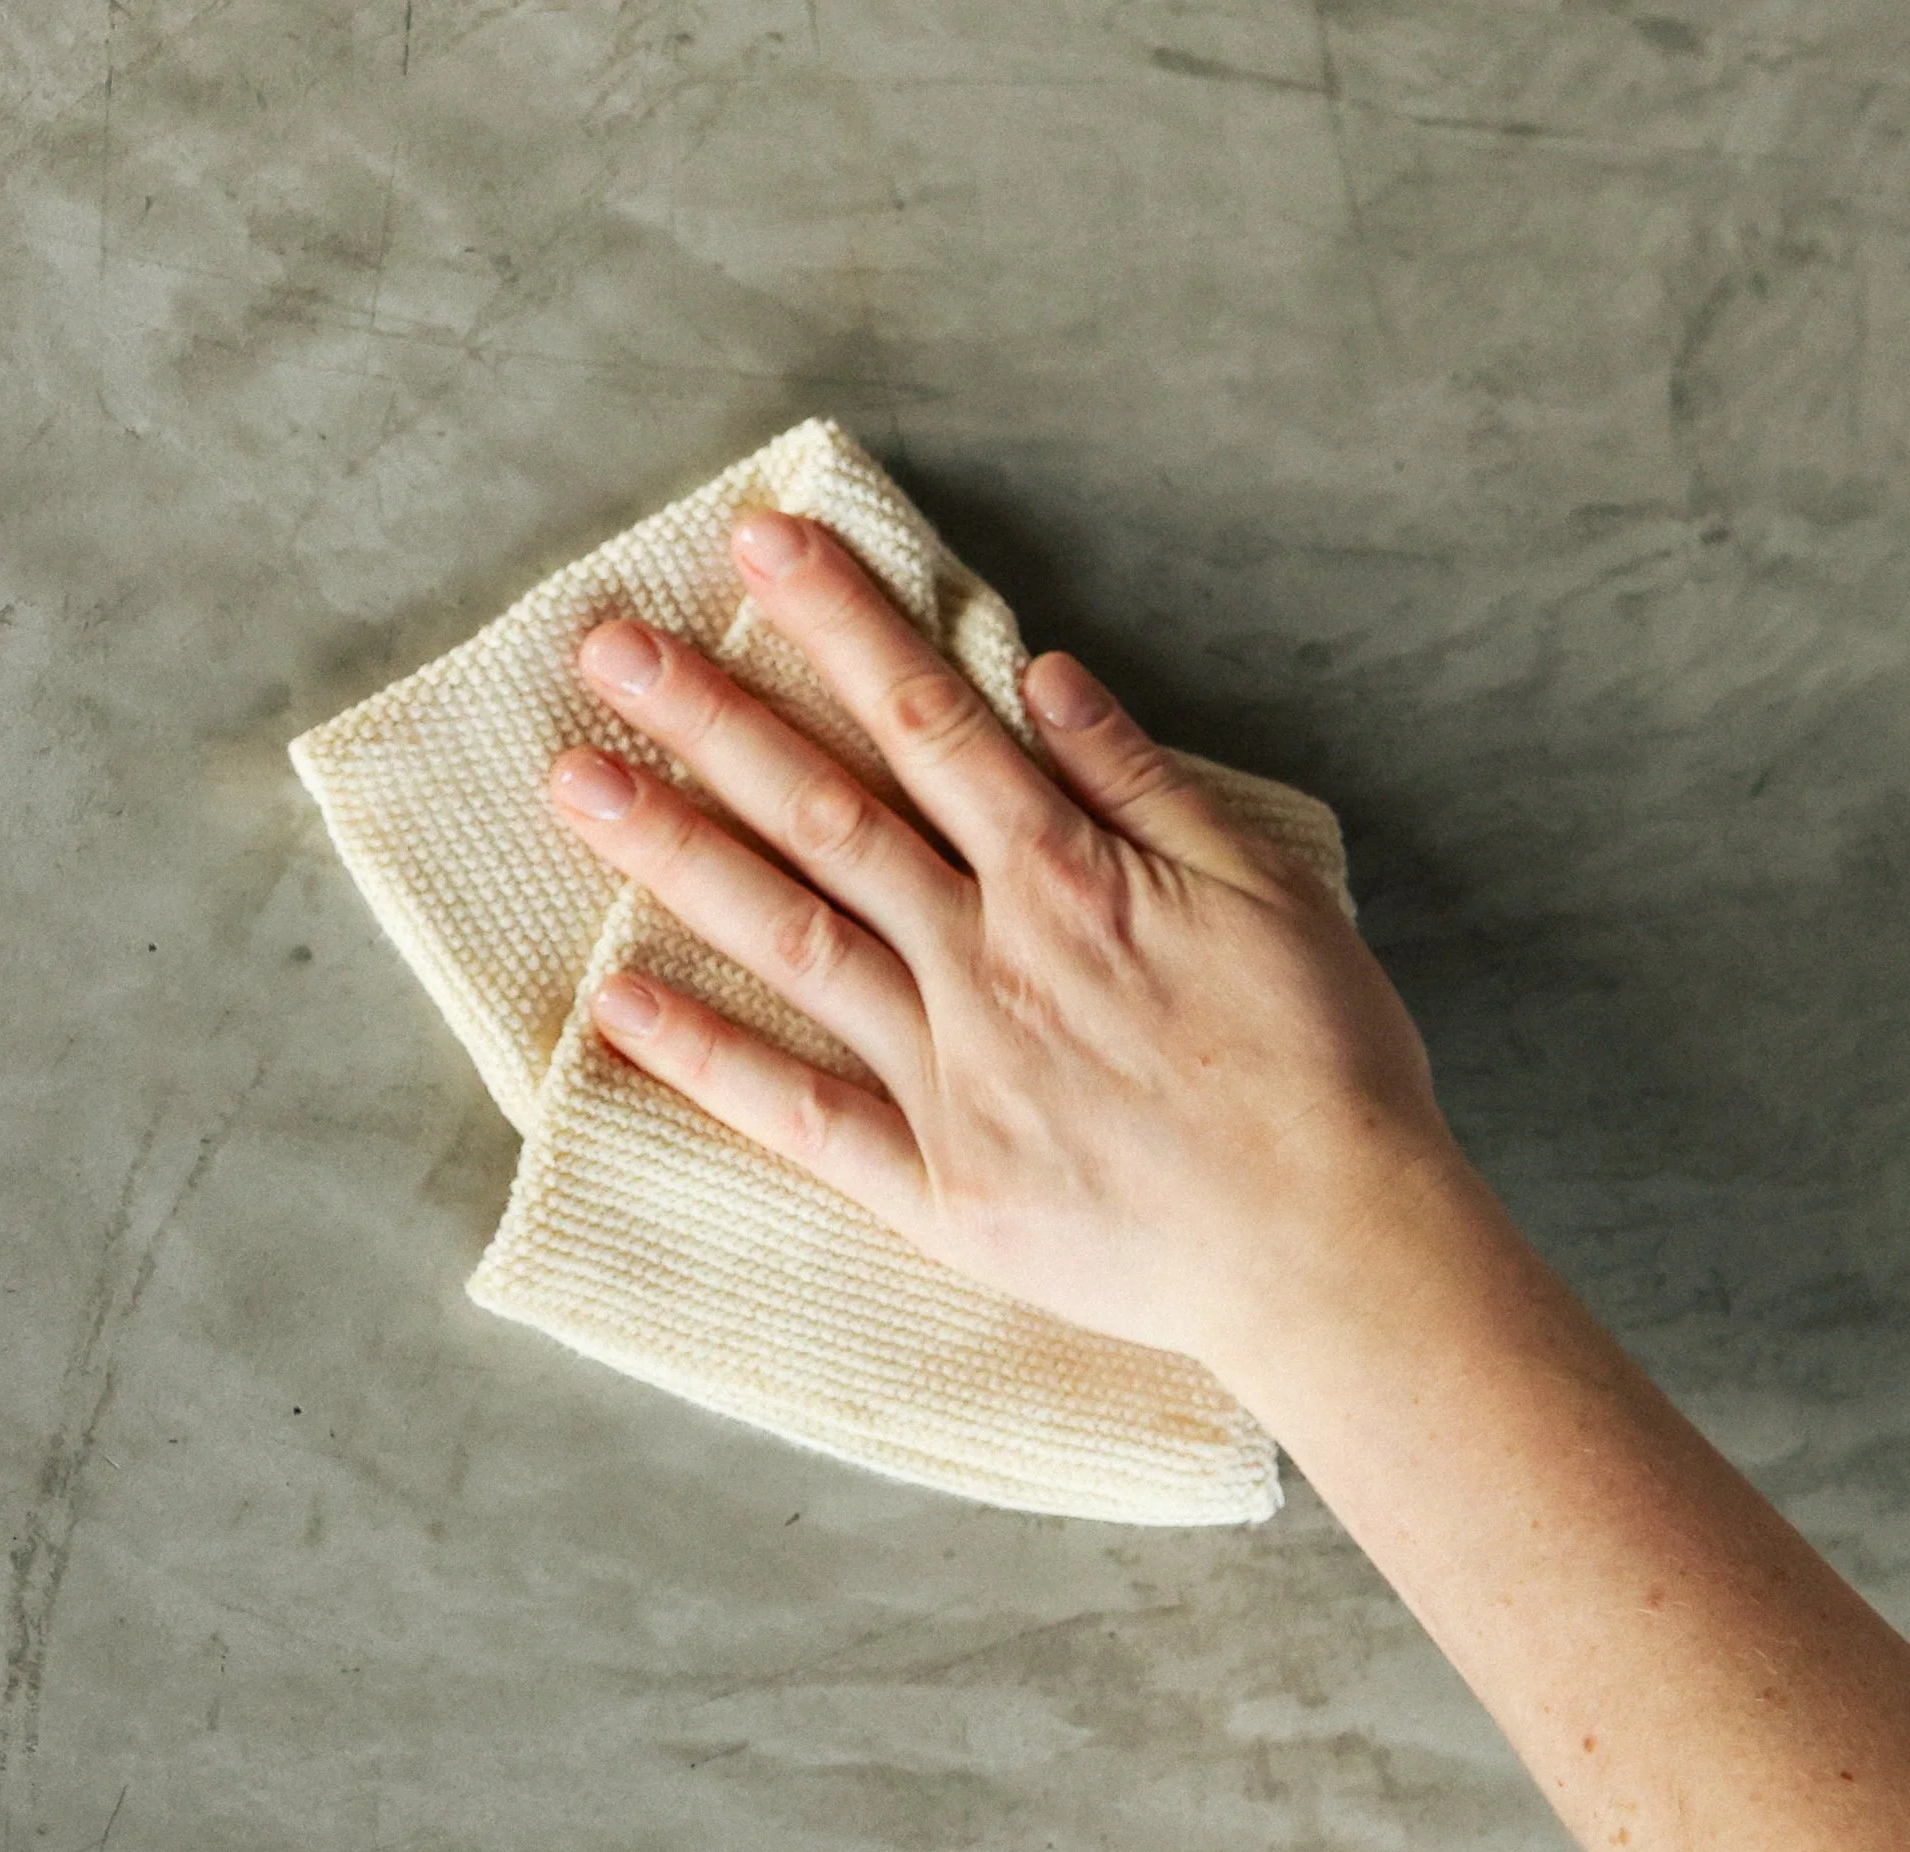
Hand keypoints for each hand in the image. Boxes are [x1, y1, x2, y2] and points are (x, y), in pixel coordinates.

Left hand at [546, 510, 1489, 1392]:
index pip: (929, 718)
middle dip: (714, 718)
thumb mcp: (1267, 886)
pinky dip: (707, 1058)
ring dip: (678, 853)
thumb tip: (1042, 675)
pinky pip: (800, 1115)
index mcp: (1070, 875)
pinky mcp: (938, 1189)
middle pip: (829, 811)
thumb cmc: (1326, 1067)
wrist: (1334, 1248)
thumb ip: (1143, 779)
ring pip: (792, 936)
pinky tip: (616, 1003)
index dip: (838, 622)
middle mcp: (989, 958)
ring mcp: (952, 1075)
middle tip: (607, 647)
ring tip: (576, 781)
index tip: (756, 545)